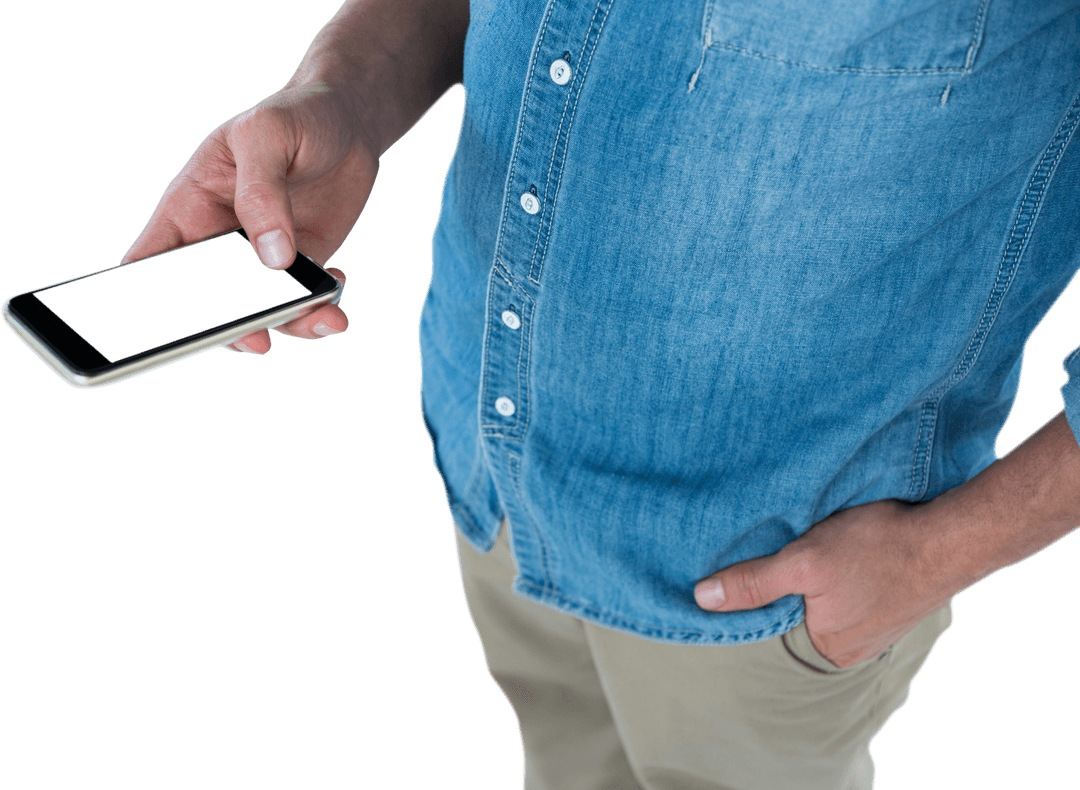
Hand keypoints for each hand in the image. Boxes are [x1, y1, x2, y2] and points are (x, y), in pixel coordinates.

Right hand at [123, 80, 378, 353]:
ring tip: (325, 317)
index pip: (150, 263)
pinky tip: (335, 284)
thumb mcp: (267, 135)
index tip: (166, 328)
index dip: (146, 302)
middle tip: (258, 339)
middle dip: (229, 329)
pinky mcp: (300, 266)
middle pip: (205, 304)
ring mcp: (260, 259)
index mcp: (189, 207)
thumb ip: (262, 194)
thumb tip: (272, 259)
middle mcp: (219, 241)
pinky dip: (320, 307)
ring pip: (261, 313)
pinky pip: (301, 303)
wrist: (348, 121)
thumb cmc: (294, 115)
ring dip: (291, 323)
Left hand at [694, 499, 950, 668]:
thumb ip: (754, 583)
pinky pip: (849, 597)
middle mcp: (849, 650)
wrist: (952, 536)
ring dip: (814, 581)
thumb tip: (702, 599)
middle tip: (780, 555)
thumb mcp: (804, 561)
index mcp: (826, 649)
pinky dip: (840, 578)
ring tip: (812, 552)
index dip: (755, 600)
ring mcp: (873, 630)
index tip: (742, 571)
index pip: (771, 629)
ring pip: (823, 605)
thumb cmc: (879, 547)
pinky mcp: (889, 608)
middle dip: (786, 589)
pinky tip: (842, 556)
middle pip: (797, 617)